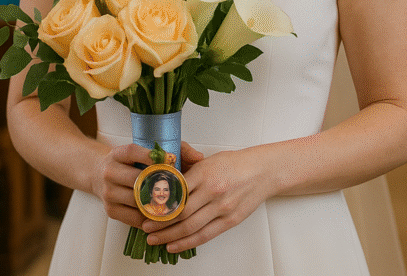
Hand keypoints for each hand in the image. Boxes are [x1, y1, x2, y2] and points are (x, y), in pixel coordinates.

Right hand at [91, 142, 204, 228]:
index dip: (151, 156)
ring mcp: (108, 192)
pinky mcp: (110, 210)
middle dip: (160, 185)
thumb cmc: (134, 164)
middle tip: (181, 189)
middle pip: (137, 179)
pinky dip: (151, 219)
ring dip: (158, 205)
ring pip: (137, 201)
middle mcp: (110, 171)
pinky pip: (134, 218)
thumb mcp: (147, 152)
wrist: (101, 176)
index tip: (171, 160)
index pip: (133, 151)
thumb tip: (199, 157)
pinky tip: (163, 216)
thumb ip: (175, 150)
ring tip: (176, 205)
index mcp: (118, 154)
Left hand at [141, 148, 272, 252]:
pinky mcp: (230, 221)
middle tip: (145, 227)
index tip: (144, 208)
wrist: (262, 171)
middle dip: (159, 223)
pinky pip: (205, 236)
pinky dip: (187, 243)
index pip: (174, 191)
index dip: (158, 202)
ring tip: (155, 239)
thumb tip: (162, 181)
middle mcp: (212, 190)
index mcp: (204, 172)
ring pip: (190, 227)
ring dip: (169, 236)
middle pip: (179, 212)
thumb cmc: (234, 164)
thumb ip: (186, 171)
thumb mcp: (207, 160)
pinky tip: (174, 246)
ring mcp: (222, 207)